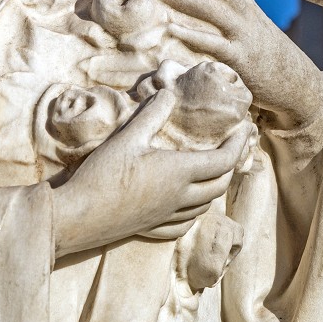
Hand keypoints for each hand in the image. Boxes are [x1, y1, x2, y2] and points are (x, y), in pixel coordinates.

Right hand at [51, 89, 248, 258]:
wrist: (77, 217)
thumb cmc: (101, 175)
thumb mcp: (127, 137)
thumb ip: (152, 115)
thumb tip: (169, 93)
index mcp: (178, 173)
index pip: (223, 161)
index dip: (237, 145)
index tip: (245, 130)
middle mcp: (179, 198)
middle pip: (219, 185)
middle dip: (231, 166)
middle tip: (232, 148)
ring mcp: (166, 216)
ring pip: (204, 206)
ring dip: (214, 188)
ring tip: (212, 171)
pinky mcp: (152, 228)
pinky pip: (185, 223)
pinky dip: (194, 211)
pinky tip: (187, 204)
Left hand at [143, 0, 322, 126]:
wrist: (297, 83)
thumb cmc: (265, 55)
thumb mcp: (250, 25)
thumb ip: (230, 9)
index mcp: (246, 3)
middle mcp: (246, 13)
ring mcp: (245, 35)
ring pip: (212, 7)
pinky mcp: (242, 60)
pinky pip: (216, 44)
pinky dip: (193, 35)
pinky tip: (171, 29)